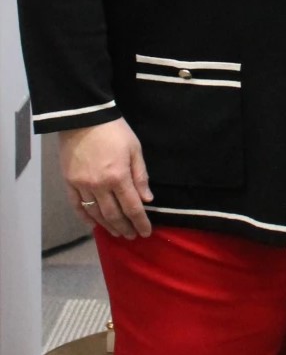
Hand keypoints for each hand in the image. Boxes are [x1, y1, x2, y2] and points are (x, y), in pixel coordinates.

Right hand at [58, 118, 152, 237]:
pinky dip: (85, 218)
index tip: (146, 232)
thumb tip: (147, 199)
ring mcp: (82, 186)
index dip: (140, 222)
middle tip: (132, 236)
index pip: (132, 207)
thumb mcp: (135, 149)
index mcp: (118, 177)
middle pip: (114, 214)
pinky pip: (77, 206)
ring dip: (107, 226)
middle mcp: (99, 186)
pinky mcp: (69, 183)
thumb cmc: (115, 131)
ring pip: (95, 213)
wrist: (84, 118)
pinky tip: (93, 225)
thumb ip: (140, 176)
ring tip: (117, 233)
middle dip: (125, 227)